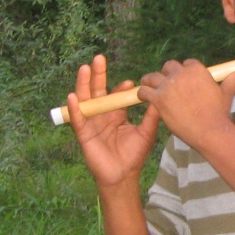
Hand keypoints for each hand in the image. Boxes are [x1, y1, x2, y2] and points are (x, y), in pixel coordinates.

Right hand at [66, 54, 161, 186]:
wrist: (123, 176)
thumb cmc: (134, 155)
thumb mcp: (146, 133)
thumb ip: (152, 116)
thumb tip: (161, 97)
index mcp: (116, 113)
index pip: (116, 94)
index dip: (120, 87)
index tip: (129, 83)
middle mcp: (102, 115)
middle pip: (98, 91)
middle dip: (98, 75)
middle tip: (99, 58)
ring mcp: (92, 123)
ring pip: (85, 100)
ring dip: (84, 84)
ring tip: (84, 69)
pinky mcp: (83, 134)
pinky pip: (77, 120)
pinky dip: (75, 109)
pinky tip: (73, 97)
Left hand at [137, 59, 234, 149]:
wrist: (209, 131)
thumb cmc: (219, 114)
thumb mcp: (226, 94)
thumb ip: (232, 81)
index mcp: (197, 70)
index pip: (186, 64)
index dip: (182, 72)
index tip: (182, 82)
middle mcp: (181, 74)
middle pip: (168, 67)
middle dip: (166, 75)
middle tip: (165, 86)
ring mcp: (168, 86)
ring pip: (152, 77)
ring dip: (150, 82)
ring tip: (149, 87)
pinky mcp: (159, 98)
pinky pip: (145, 91)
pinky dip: (142, 94)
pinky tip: (143, 97)